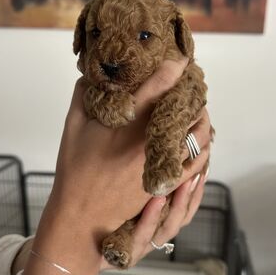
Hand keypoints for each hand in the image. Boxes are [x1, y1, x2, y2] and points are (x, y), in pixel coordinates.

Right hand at [22, 58, 211, 274]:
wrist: (82, 216)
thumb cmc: (75, 172)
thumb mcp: (72, 129)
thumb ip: (82, 98)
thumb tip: (90, 75)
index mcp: (129, 123)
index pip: (159, 87)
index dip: (174, 68)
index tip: (182, 58)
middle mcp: (151, 141)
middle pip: (186, 110)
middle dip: (193, 94)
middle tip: (193, 84)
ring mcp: (162, 163)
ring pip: (198, 136)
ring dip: (202, 119)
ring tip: (201, 109)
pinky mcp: (168, 182)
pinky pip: (198, 163)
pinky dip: (204, 148)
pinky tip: (203, 140)